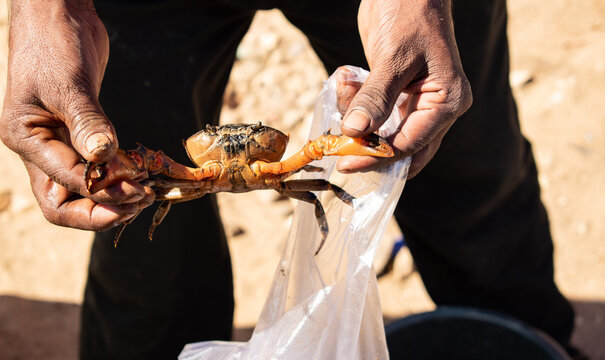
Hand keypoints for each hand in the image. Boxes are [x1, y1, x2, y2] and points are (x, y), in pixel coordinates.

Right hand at [0, 0, 152, 230]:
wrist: (58, 16)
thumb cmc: (54, 43)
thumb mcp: (69, 84)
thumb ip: (87, 122)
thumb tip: (104, 158)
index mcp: (25, 138)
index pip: (62, 185)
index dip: (102, 193)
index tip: (138, 190)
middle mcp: (39, 148)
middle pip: (64, 202)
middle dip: (102, 210)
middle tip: (141, 201)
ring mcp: (58, 143)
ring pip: (81, 190)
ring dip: (112, 197)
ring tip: (145, 193)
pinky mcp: (79, 134)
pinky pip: (96, 168)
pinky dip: (116, 177)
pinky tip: (139, 175)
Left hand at [337, 0, 471, 177]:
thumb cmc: (408, 14)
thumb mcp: (393, 57)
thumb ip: (375, 97)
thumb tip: (355, 132)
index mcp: (446, 101)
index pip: (410, 145)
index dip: (376, 157)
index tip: (344, 163)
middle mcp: (436, 108)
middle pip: (402, 149)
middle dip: (369, 151)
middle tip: (337, 152)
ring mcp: (417, 102)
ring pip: (385, 134)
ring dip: (358, 123)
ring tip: (345, 86)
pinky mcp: (397, 95)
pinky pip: (375, 115)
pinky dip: (356, 106)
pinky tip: (346, 82)